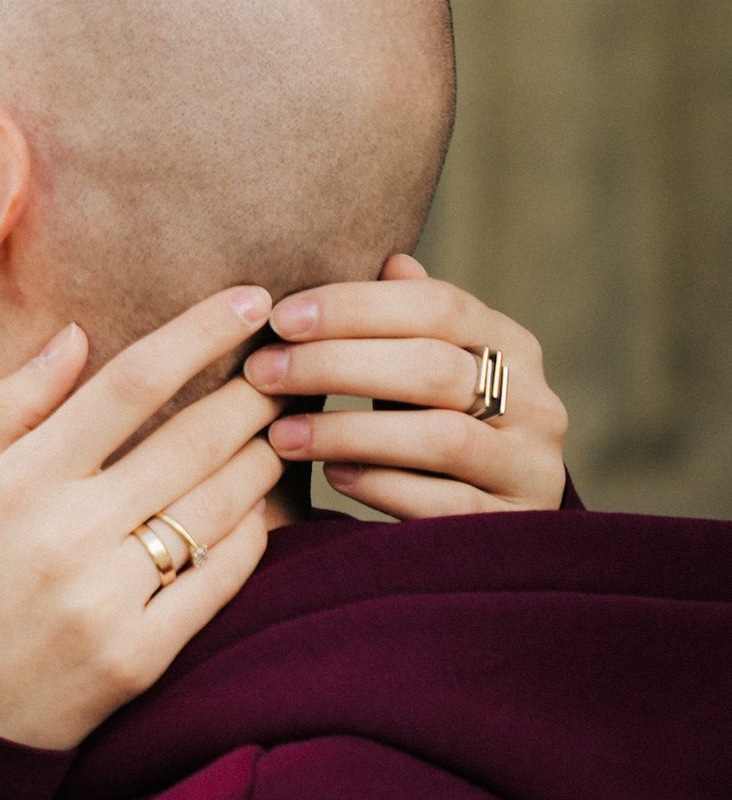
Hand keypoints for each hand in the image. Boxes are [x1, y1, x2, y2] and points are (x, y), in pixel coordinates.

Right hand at [0, 288, 282, 748]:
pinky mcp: (137, 657)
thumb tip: (73, 337)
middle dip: (253, 394)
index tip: (252, 299)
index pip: (131, 383)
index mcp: (18, 483)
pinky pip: (220, 579)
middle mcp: (65, 535)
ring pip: (218, 506)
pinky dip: (250, 538)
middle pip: (192, 437)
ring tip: (273, 441)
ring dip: (261, 462)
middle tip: (283, 373)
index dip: (201, 331)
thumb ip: (7, 411)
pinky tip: (255, 515)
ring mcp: (105, 599)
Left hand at [245, 257, 568, 514]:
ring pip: (439, 437)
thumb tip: (391, 260)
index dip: (357, 307)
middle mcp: (536, 402)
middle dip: (336, 365)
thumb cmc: (440, 438)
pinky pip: (443, 503)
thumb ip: (411, 326)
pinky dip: (381, 486)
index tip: (282, 316)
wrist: (498, 539)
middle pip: (433, 367)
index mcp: (513, 347)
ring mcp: (529, 467)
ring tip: (281, 434)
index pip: (441, 306)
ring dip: (348, 431)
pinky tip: (333, 476)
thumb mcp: (428, 378)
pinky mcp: (512, 526)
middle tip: (262, 372)